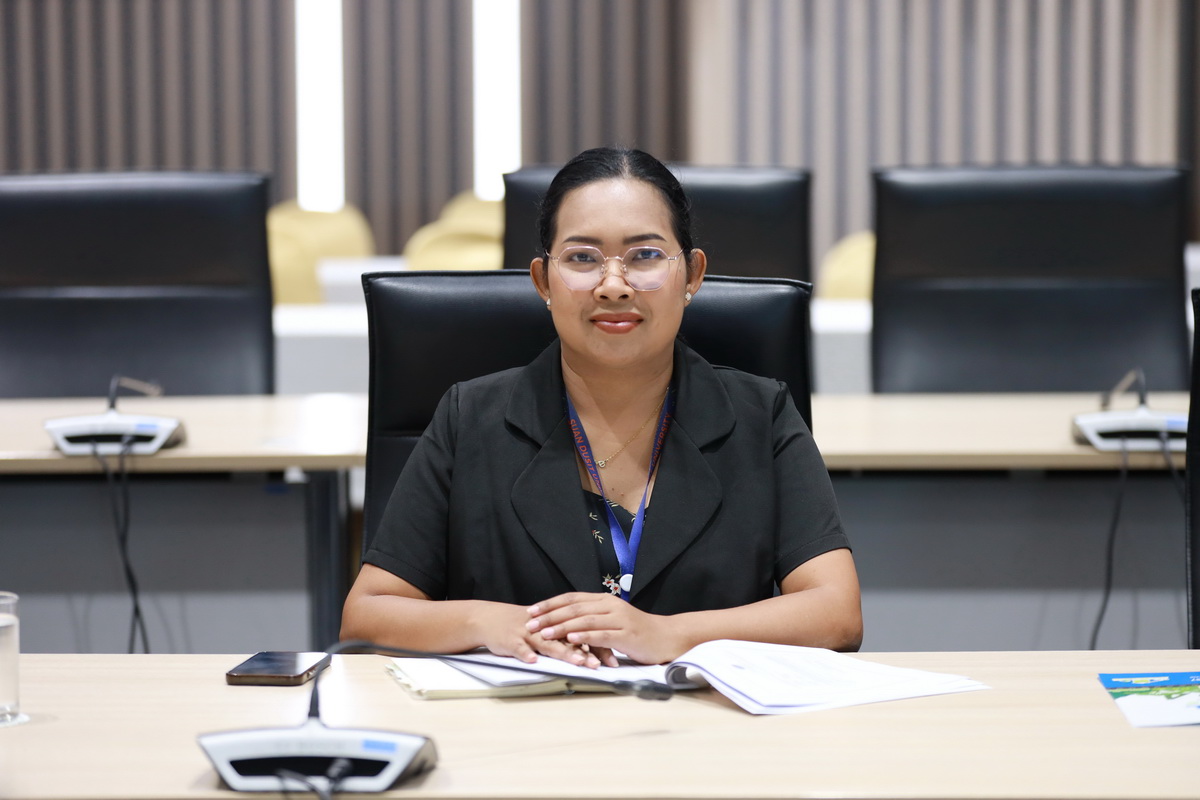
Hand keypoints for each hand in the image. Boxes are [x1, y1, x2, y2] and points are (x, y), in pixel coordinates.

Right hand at [472, 601, 601, 667]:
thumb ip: (567, 639)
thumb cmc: (522, 626)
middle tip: (600, 663)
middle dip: (586, 651)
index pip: (581, 634)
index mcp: (556, 624)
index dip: (597, 645)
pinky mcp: (511, 640)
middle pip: (568, 639)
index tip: (612, 659)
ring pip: (547, 642)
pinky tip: (532, 660)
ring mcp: (528, 633)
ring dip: (563, 652)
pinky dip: (525, 653)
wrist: (491, 619)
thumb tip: (593, 650)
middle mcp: (545, 628)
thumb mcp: (546, 629)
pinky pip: (519, 648)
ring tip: (577, 660)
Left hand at [525, 592, 685, 664]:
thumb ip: (593, 618)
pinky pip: (602, 634)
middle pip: (575, 608)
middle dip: (550, 616)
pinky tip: (572, 640)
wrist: (667, 637)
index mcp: (604, 600)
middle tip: (530, 623)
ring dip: (563, 626)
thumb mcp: (613, 620)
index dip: (550, 604)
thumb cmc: (637, 632)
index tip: (531, 611)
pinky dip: (586, 637)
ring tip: (545, 632)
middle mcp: (610, 606)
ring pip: (586, 620)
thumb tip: (566, 622)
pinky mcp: (626, 634)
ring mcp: (619, 619)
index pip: (572, 598)